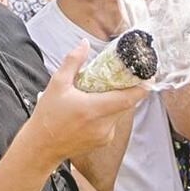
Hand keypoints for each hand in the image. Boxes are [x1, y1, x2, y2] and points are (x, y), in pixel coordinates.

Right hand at [26, 42, 146, 166]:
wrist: (41, 146)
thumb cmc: (48, 116)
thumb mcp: (57, 84)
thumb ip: (73, 61)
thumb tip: (84, 44)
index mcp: (94, 109)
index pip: (128, 98)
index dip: (142, 86)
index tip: (148, 75)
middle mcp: (104, 125)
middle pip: (125, 103)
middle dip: (124, 89)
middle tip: (119, 77)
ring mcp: (105, 135)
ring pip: (119, 113)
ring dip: (114, 101)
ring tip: (98, 93)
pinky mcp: (103, 141)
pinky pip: (112, 123)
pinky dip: (108, 113)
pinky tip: (92, 109)